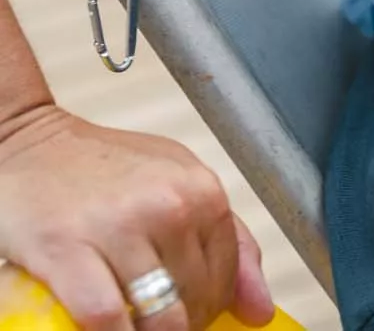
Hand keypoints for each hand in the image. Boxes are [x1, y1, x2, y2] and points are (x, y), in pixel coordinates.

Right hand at [0, 106, 273, 330]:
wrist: (28, 144)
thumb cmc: (103, 168)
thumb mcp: (178, 184)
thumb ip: (229, 242)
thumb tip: (261, 311)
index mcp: (203, 190)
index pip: (228, 274)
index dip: (214, 305)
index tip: (195, 314)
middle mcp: (170, 205)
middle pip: (197, 299)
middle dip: (183, 324)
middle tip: (159, 323)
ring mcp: (121, 226)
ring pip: (160, 317)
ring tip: (137, 328)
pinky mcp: (68, 248)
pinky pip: (107, 318)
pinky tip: (113, 330)